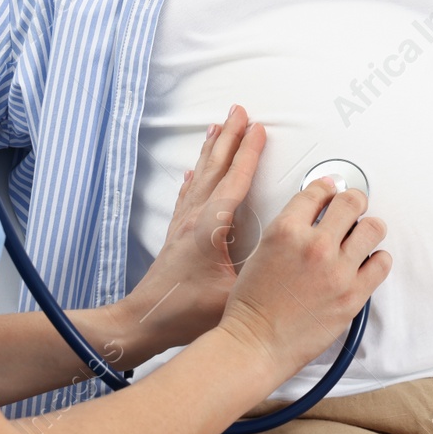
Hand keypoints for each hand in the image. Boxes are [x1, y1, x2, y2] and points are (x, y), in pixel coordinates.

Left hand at [121, 104, 263, 351]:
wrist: (143, 322)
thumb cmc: (184, 312)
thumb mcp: (233, 296)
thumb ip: (262, 275)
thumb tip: (290, 260)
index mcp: (211, 227)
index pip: (235, 179)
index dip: (249, 152)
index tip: (259, 128)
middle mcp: (195, 218)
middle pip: (216, 166)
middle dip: (230, 136)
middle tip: (239, 111)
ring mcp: (183, 224)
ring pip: (201, 174)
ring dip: (212, 148)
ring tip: (218, 125)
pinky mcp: (176, 234)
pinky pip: (188, 193)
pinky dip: (195, 176)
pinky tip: (193, 170)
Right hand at [217, 175, 389, 381]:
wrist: (255, 344)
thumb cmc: (252, 305)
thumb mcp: (261, 250)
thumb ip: (289, 229)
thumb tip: (313, 215)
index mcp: (286, 230)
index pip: (318, 190)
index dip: (326, 189)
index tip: (331, 192)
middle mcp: (314, 245)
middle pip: (351, 201)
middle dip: (352, 201)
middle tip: (352, 207)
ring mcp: (337, 270)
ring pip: (374, 228)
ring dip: (368, 228)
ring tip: (362, 236)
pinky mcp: (353, 295)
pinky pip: (382, 263)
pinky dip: (377, 259)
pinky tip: (365, 263)